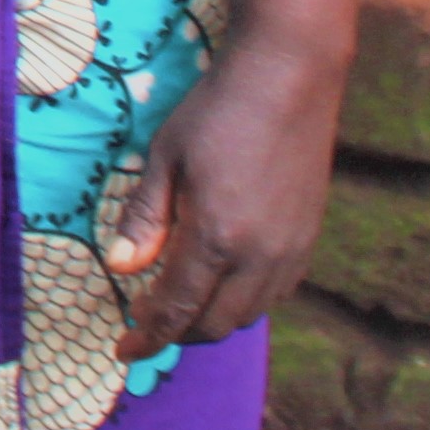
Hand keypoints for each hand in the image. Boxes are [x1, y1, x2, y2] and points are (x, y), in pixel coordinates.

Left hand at [107, 24, 338, 355]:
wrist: (290, 78)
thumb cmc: (217, 111)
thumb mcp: (165, 158)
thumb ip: (145, 220)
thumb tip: (120, 269)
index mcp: (217, 238)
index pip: (176, 310)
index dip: (147, 338)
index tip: (124, 351)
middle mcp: (260, 256)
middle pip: (214, 325)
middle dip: (177, 334)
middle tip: (146, 323)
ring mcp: (292, 251)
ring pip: (249, 315)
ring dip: (212, 320)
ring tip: (181, 303)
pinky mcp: (309, 239)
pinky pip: (275, 293)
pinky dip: (245, 301)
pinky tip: (224, 279)